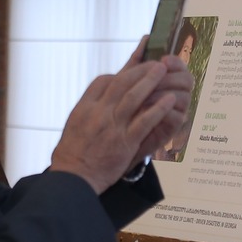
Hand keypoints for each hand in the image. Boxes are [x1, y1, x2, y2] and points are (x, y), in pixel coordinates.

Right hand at [50, 50, 191, 192]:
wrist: (74, 178)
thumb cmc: (72, 155)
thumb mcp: (73, 125)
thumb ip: (87, 110)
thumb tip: (98, 100)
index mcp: (84, 107)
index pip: (102, 81)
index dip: (119, 73)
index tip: (131, 70)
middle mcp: (98, 112)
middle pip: (121, 83)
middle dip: (139, 70)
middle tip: (154, 63)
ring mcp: (112, 126)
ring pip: (133, 97)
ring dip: (150, 81)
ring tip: (162, 70)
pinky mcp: (125, 142)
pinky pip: (145, 121)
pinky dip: (158, 108)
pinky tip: (169, 99)